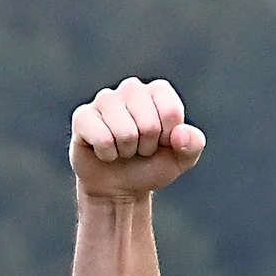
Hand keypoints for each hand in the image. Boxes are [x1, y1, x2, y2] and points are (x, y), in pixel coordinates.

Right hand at [70, 77, 204, 202]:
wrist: (119, 187)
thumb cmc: (150, 166)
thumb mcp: (180, 159)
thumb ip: (192, 144)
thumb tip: (179, 134)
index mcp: (157, 92)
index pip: (171, 112)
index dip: (168, 138)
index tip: (161, 143)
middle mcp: (131, 88)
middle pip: (149, 123)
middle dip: (147, 146)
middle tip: (139, 149)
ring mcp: (105, 99)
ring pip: (125, 132)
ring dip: (126, 151)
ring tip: (123, 150)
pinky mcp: (83, 116)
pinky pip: (102, 138)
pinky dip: (107, 154)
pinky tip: (105, 151)